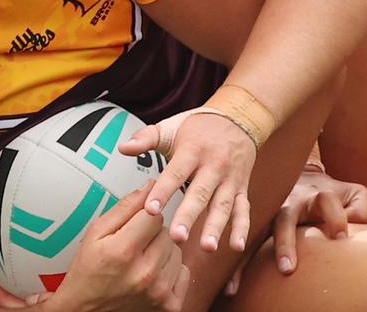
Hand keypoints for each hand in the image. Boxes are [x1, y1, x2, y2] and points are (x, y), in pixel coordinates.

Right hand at [0, 185, 189, 311]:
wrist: (87, 311)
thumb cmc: (88, 270)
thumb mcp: (96, 233)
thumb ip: (124, 208)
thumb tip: (150, 186)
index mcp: (123, 250)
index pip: (155, 214)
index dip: (147, 212)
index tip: (140, 217)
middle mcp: (144, 272)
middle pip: (167, 232)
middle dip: (153, 233)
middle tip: (134, 243)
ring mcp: (159, 291)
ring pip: (177, 251)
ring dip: (163, 251)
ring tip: (142, 259)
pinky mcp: (170, 305)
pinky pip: (184, 272)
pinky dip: (171, 270)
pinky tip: (152, 274)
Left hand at [119, 112, 256, 253]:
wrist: (237, 119)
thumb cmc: (196, 127)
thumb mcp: (170, 127)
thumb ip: (145, 138)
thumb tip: (122, 147)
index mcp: (192, 151)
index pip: (175, 173)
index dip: (163, 191)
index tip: (151, 210)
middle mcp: (213, 166)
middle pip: (200, 193)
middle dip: (189, 216)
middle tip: (177, 237)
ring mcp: (229, 179)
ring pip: (223, 205)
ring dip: (216, 227)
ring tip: (207, 247)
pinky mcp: (241, 189)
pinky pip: (243, 209)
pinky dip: (242, 228)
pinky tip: (236, 246)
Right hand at [223, 168, 366, 295]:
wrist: (303, 179)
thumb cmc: (334, 194)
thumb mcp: (355, 193)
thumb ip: (361, 208)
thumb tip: (350, 231)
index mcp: (315, 194)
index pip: (326, 202)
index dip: (335, 218)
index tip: (341, 237)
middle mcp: (289, 204)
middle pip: (284, 220)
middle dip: (285, 244)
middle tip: (287, 269)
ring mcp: (271, 216)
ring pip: (256, 235)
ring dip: (249, 257)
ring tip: (239, 284)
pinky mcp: (260, 227)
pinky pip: (247, 247)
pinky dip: (237, 266)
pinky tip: (230, 287)